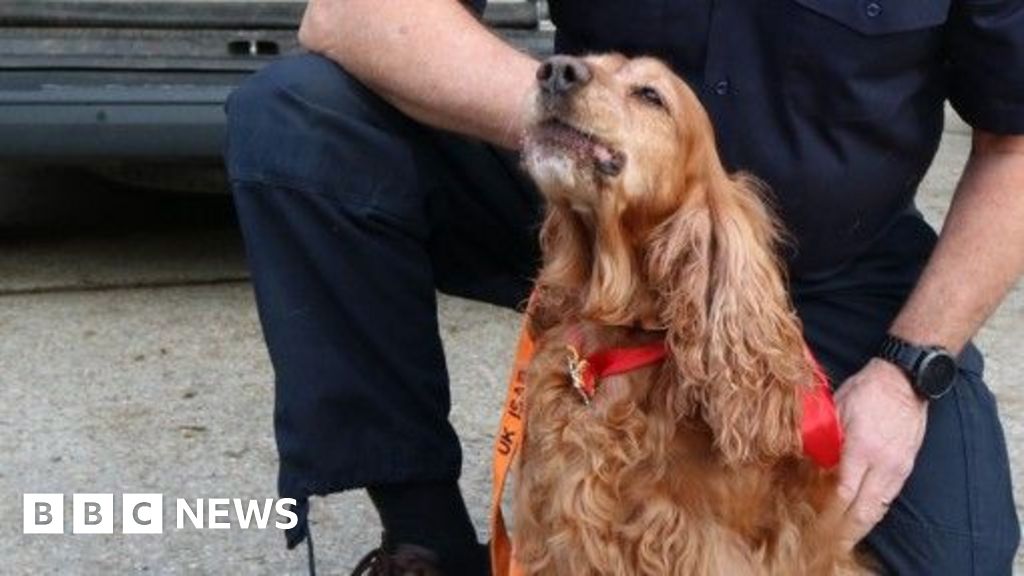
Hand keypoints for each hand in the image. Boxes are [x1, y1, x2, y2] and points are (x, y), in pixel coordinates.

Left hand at [833, 357, 927, 546]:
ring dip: (861, 526)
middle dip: (846, 531)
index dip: (829, 513)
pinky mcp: (906, 468)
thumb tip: (806, 459)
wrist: (905, 380)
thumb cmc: (866, 390)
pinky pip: (888, 499)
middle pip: (864, 510)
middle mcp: (883, 464)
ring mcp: (897, 468)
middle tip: (828, 543)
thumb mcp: (837, 409)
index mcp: (862, 448)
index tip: (814, 524)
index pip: (844, 493)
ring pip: (879, 508)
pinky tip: (862, 519)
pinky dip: (874, 512)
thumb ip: (823, 437)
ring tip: (844, 539)